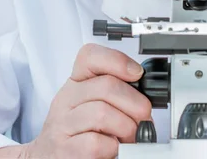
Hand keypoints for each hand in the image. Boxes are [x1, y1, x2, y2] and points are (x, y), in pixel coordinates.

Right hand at [21, 43, 151, 158]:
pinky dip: (112, 148)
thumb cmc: (79, 134)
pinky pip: (95, 143)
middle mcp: (66, 99)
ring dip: (126, 128)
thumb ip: (114, 94)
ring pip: (102, 113)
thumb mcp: (94, 105)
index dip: (118, 61)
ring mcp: (62, 125)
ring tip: (127, 137)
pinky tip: (111, 149)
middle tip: (141, 119)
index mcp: (76, 83)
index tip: (136, 74)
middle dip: (135, 104)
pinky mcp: (64, 150)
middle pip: (106, 86)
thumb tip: (145, 96)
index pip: (90, 56)